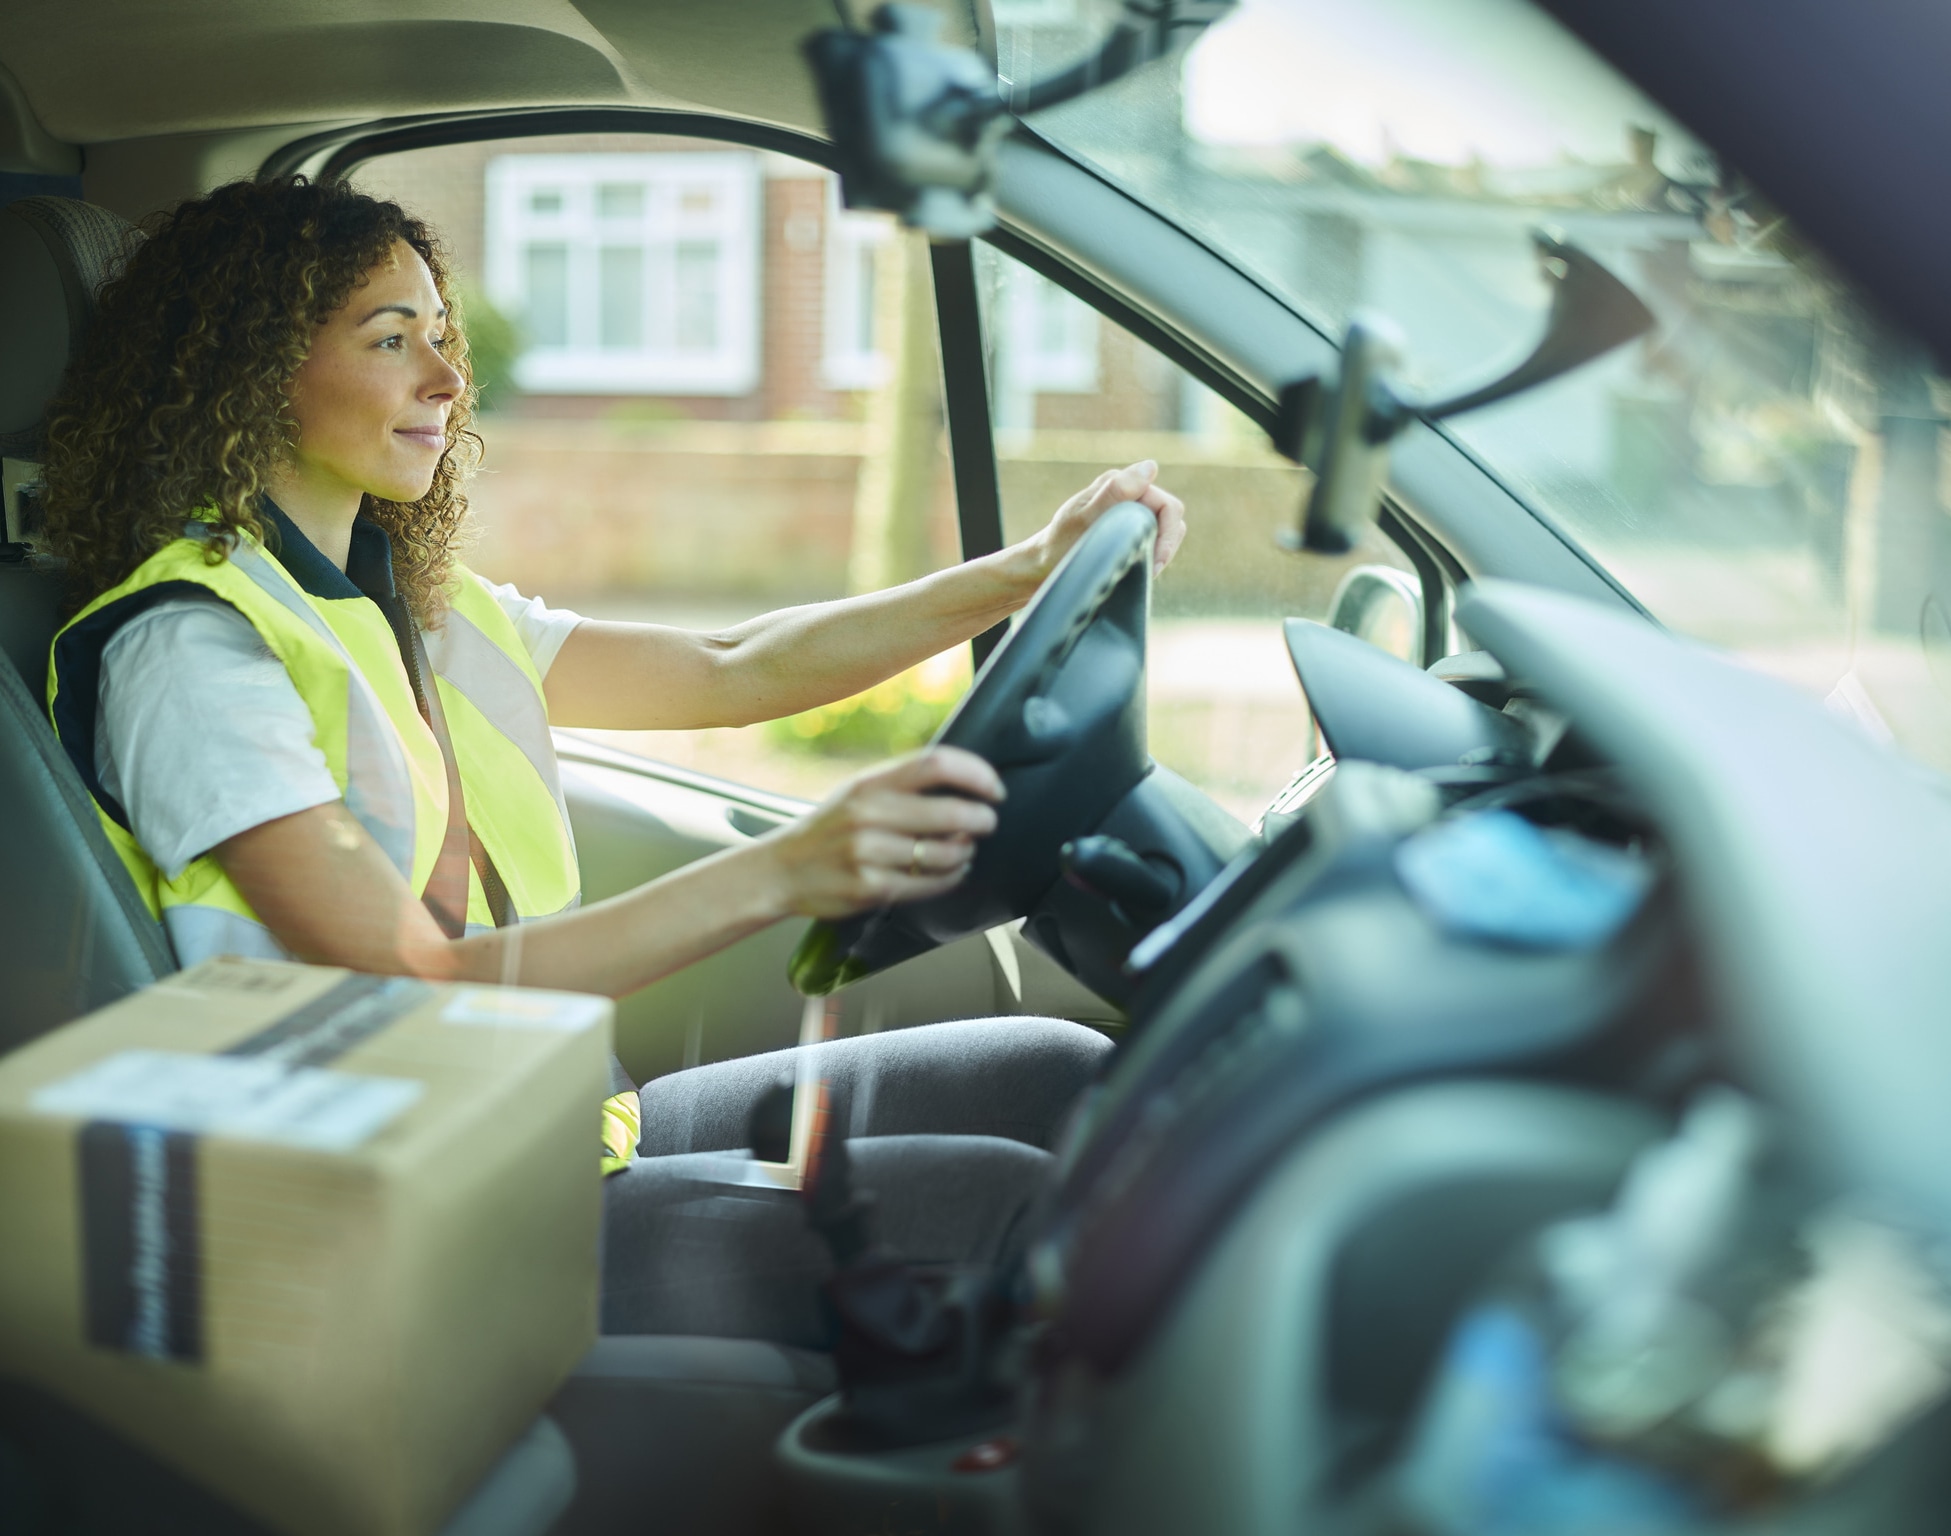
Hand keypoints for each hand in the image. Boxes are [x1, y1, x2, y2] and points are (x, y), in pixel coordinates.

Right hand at [759, 746, 1004, 919]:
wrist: (781, 869)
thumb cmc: (830, 828)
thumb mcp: (858, 792)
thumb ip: (903, 785)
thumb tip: (966, 784)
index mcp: (870, 783)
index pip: (935, 763)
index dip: (976, 774)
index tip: (994, 789)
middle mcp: (868, 814)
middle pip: (950, 812)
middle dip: (981, 820)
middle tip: (987, 823)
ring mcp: (868, 853)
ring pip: (945, 854)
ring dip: (966, 852)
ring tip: (965, 850)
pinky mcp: (870, 888)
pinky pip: (929, 884)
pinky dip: (951, 878)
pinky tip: (952, 871)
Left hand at [1021, 459, 1187, 586]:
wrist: (1041, 566)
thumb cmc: (1059, 545)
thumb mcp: (1085, 519)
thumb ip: (1116, 492)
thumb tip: (1150, 467)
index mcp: (1118, 483)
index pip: (1167, 506)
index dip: (1167, 535)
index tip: (1154, 561)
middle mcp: (1126, 492)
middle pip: (1170, 516)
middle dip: (1165, 544)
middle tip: (1150, 569)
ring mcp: (1128, 509)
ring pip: (1166, 528)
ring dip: (1160, 549)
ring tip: (1142, 569)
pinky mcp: (1127, 526)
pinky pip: (1155, 536)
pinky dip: (1152, 553)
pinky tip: (1138, 566)